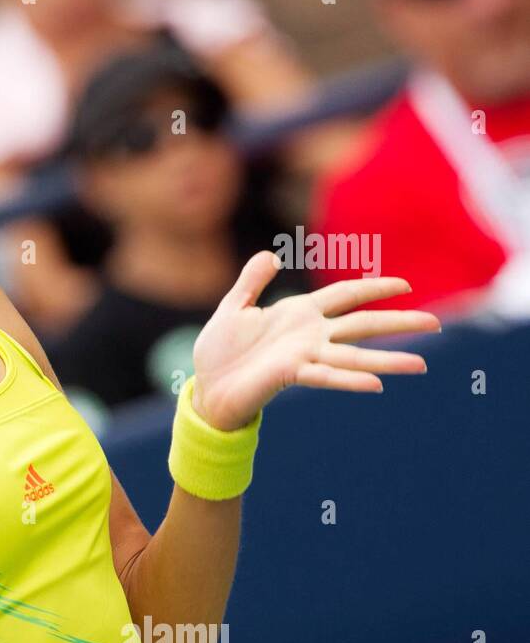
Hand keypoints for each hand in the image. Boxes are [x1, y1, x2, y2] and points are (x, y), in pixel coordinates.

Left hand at [190, 252, 442, 430]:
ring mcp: (304, 356)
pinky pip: (326, 376)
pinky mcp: (290, 374)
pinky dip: (350, 380)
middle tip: (435, 322)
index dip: (374, 288)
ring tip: (421, 365)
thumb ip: (252, 282)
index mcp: (299, 314)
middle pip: (361, 324)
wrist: (206, 387)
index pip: (345, 296)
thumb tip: (270, 255)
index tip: (406, 286)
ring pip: (353, 355)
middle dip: (397, 322)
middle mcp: (309, 335)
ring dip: (387, 359)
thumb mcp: (233, 307)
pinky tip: (377, 384)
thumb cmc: (219, 352)